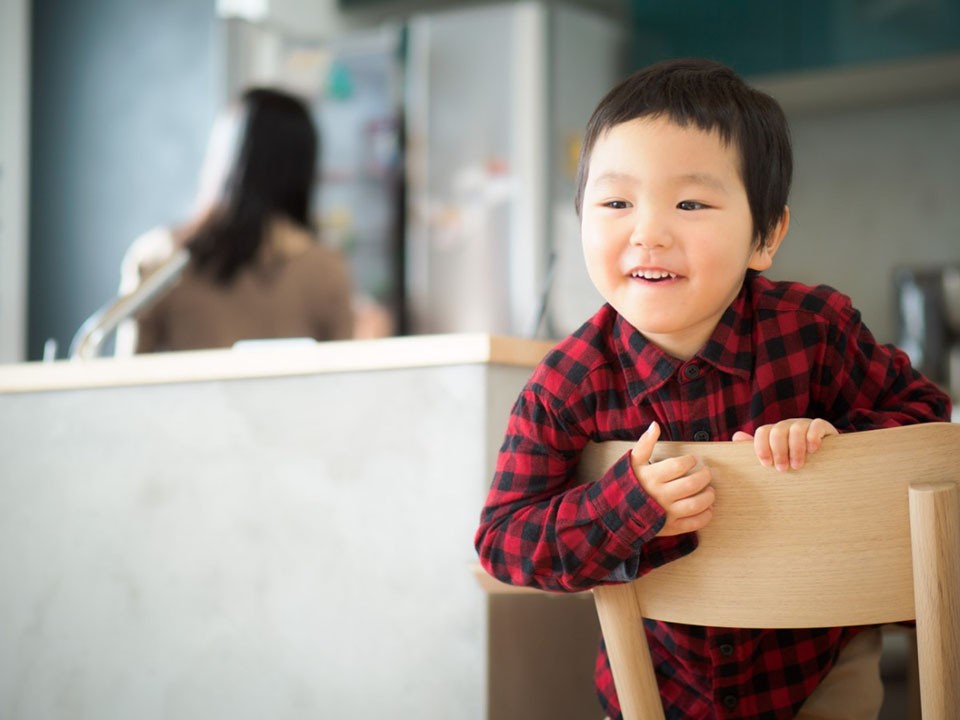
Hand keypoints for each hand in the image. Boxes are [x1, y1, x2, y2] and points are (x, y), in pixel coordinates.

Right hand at [630, 422, 714, 536]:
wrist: (615, 512)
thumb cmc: (627, 483)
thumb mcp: (633, 461)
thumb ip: (645, 443)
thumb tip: (655, 425)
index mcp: (652, 477)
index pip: (678, 466)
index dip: (690, 460)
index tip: (693, 459)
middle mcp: (660, 495)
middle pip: (691, 485)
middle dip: (704, 477)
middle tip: (707, 473)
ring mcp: (665, 513)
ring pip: (694, 505)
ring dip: (708, 497)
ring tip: (710, 491)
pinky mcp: (670, 527)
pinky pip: (692, 524)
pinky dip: (705, 517)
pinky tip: (708, 509)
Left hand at [732, 418, 837, 470]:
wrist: (822, 455)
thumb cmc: (793, 457)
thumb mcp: (775, 455)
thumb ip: (758, 447)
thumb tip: (736, 436)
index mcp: (773, 431)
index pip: (762, 432)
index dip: (761, 448)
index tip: (767, 464)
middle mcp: (787, 425)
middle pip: (777, 432)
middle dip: (779, 452)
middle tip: (783, 469)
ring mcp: (804, 424)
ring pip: (796, 429)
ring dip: (796, 449)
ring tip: (798, 465)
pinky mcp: (822, 426)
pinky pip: (816, 425)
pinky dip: (813, 437)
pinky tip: (813, 450)